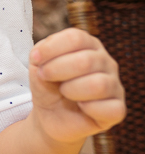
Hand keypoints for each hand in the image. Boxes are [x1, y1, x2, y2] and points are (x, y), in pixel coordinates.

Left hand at [28, 27, 124, 143]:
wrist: (51, 115)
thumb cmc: (48, 85)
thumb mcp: (37, 65)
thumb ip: (41, 54)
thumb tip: (41, 55)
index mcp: (88, 45)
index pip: (75, 38)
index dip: (51, 49)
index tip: (36, 60)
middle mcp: (106, 62)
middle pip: (85, 61)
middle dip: (56, 70)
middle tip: (45, 77)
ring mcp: (115, 85)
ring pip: (99, 85)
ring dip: (71, 90)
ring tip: (64, 92)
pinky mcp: (118, 109)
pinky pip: (111, 108)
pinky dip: (89, 109)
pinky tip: (81, 107)